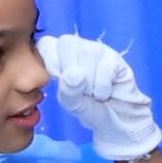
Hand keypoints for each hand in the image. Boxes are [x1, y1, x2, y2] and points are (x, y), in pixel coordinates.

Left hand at [36, 34, 161, 160]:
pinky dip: (103, 87)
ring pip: (87, 54)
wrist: (115, 118)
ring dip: (89, 83)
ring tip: (93, 92)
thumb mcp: (70, 102)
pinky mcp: (115, 58)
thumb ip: (67, 89)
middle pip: (66, 43)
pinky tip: (105, 92)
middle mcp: (78, 46)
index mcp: (59, 53)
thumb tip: (74, 74)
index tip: (59, 80)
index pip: (46, 43)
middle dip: (71, 72)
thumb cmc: (88, 106)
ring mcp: (98, 49)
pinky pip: (105, 67)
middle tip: (79, 89)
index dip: (50, 62)